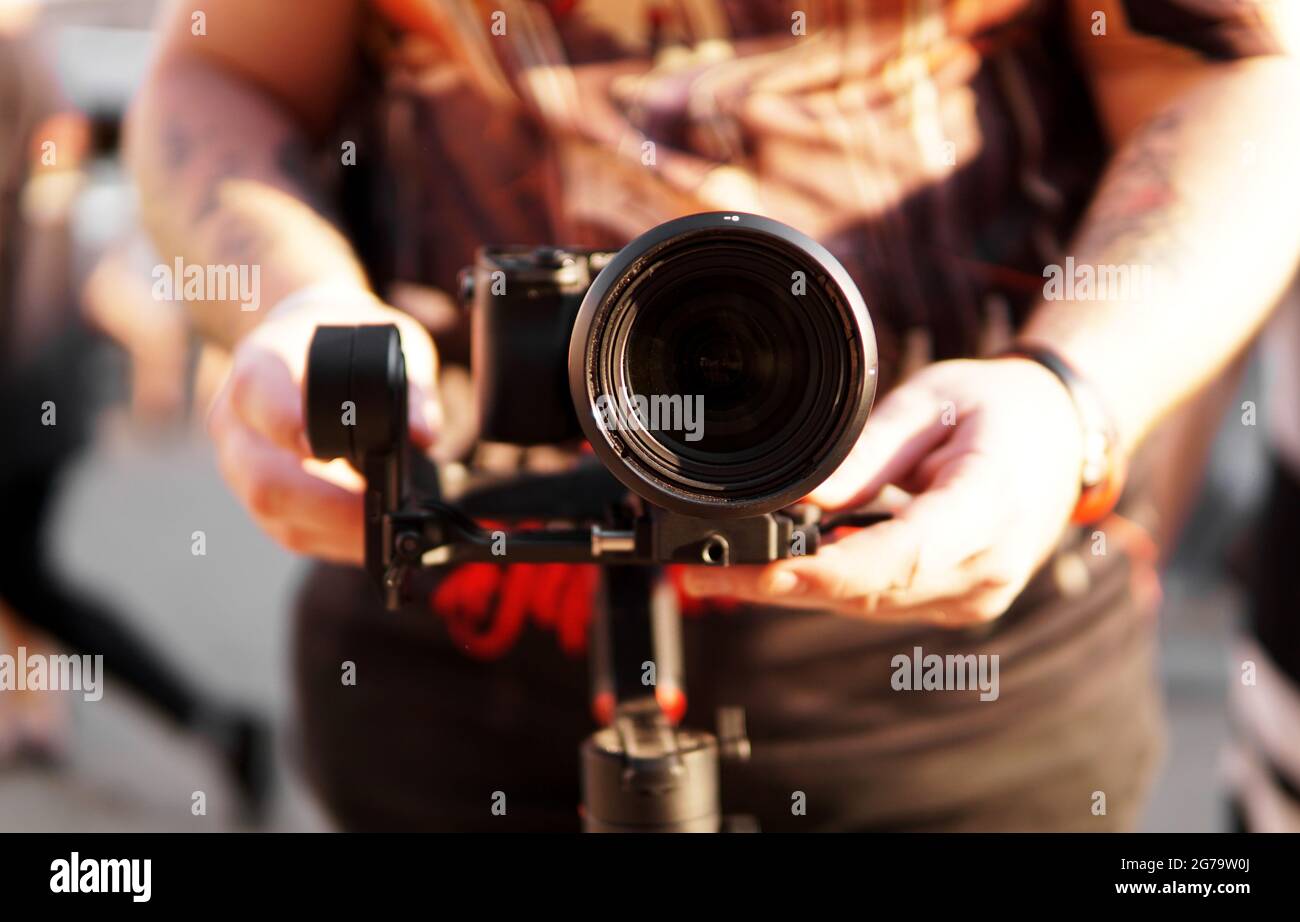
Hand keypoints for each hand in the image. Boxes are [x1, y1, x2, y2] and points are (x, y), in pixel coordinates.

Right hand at [207, 287, 439, 563]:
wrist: (302, 344)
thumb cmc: (344, 341)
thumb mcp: (382, 344)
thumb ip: (407, 385)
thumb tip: (423, 433)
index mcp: (261, 363)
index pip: (260, 394)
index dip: (290, 424)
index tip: (332, 450)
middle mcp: (237, 417)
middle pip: (264, 478)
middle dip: (330, 505)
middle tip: (385, 512)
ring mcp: (240, 462)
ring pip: (275, 513)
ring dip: (336, 530)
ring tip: (389, 529)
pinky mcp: (258, 497)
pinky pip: (289, 530)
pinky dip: (334, 539)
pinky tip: (371, 536)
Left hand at [682, 358, 1085, 627]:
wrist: (1063, 438)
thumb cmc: (1000, 408)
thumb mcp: (932, 402)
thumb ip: (869, 455)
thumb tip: (801, 498)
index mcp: (989, 505)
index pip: (902, 553)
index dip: (828, 570)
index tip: (764, 570)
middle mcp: (986, 567)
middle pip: (869, 590)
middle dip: (781, 585)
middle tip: (700, 572)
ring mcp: (977, 595)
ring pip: (868, 604)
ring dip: (794, 591)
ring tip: (717, 572)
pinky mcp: (960, 603)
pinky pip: (884, 602)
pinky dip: (830, 587)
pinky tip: (777, 570)